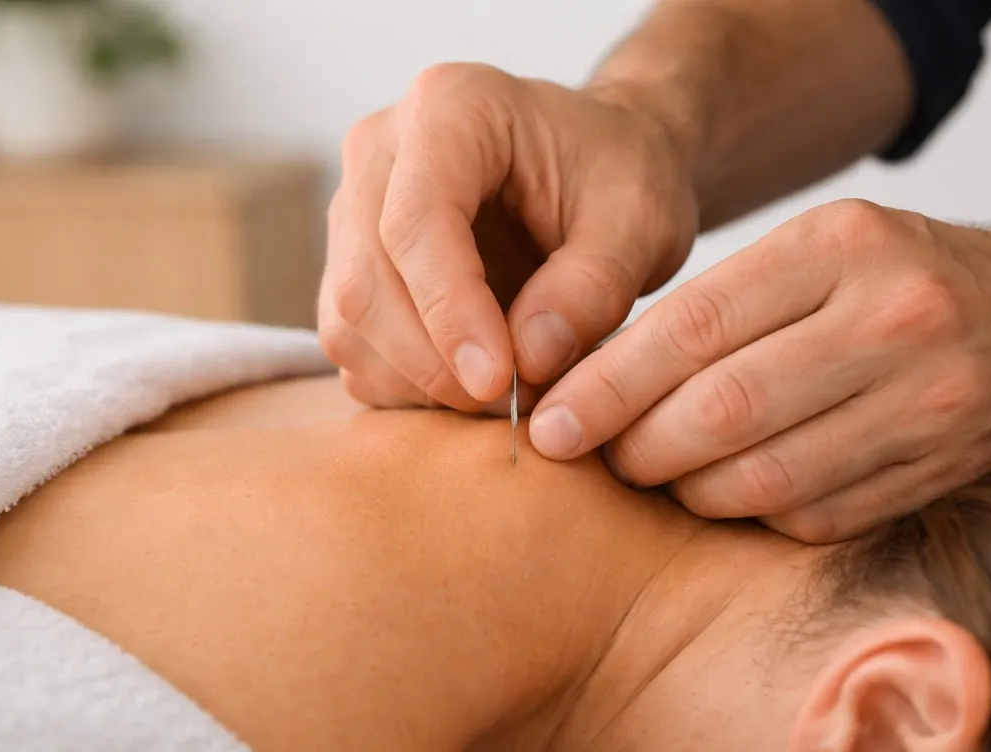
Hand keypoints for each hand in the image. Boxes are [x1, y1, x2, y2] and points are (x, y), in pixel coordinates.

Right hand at [319, 63, 697, 410]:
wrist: (599, 170)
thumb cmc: (621, 178)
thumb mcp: (640, 221)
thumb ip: (592, 287)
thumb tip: (526, 362)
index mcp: (450, 109)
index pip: (415, 223)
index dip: (450, 313)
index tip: (500, 382)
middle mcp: (380, 152)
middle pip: (366, 281)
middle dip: (436, 364)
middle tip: (518, 404)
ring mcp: (354, 211)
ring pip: (349, 323)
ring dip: (423, 384)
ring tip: (511, 394)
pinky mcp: (352, 266)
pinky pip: (354, 348)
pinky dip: (409, 388)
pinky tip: (475, 385)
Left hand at [530, 199, 990, 541]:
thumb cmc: (897, 279)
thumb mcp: (816, 250)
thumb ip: (719, 306)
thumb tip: (595, 377)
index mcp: (842, 246)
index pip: (695, 328)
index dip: (608, 385)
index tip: (550, 422)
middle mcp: (892, 321)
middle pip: (722, 411)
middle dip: (634, 447)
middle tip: (590, 454)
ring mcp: (926, 402)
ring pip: (763, 479)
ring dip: (685, 491)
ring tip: (652, 474)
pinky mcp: (939, 472)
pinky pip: (812, 517)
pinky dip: (750, 515)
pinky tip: (725, 493)